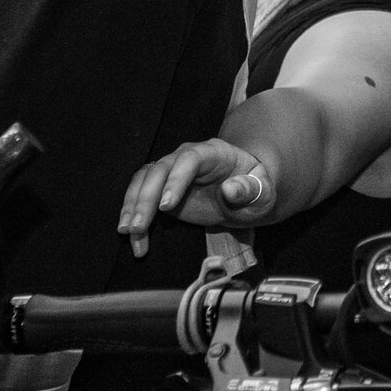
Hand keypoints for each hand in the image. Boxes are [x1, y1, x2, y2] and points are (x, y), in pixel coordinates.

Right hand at [118, 139, 275, 255]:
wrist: (245, 195)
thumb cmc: (256, 192)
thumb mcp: (262, 193)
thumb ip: (250, 190)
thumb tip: (229, 190)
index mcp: (214, 153)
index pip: (190, 159)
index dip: (176, 179)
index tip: (167, 206)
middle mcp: (188, 157)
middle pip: (160, 169)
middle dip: (146, 198)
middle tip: (138, 225)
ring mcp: (172, 171)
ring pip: (144, 180)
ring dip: (133, 205)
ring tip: (128, 231)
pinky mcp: (162, 188)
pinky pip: (141, 195)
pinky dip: (133, 214)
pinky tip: (134, 237)